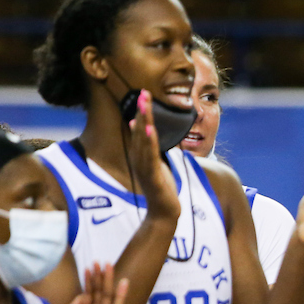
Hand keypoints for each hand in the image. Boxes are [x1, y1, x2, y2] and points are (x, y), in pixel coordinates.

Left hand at [56, 263, 128, 303]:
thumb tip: (80, 299)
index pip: (89, 293)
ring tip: (108, 265)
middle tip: (101, 261)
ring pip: (108, 297)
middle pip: (100, 292)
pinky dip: (121, 295)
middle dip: (101, 277)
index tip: (89, 266)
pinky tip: (123, 282)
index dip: (90, 281)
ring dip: (108, 281)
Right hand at [128, 89, 180, 219]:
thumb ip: (148, 144)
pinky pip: (150, 155)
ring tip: (145, 104)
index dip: (141, 111)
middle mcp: (139, 158)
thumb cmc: (160, 186)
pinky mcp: (152, 175)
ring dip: (144, 121)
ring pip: (143, 140)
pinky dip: (149, 142)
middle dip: (141, 111)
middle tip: (143, 92)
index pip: (140, 129)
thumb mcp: (153, 161)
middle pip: (140, 131)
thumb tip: (139, 123)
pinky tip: (149, 129)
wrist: (164, 211)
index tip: (143, 94)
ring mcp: (145, 166)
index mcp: (140, 155)